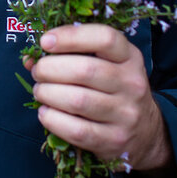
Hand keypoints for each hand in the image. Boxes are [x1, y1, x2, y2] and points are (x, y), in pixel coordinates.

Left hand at [26, 24, 171, 172]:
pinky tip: (46, 113)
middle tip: (38, 72)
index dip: (70, 36)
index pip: (105, 38)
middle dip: (50, 69)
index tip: (45, 41)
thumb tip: (30, 59)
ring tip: (41, 92)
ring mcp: (125, 115)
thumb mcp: (105, 64)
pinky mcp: (114, 141)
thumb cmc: (114, 89)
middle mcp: (132, 84)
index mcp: (130, 58)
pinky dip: (53, 120)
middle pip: (84, 70)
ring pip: (77, 100)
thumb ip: (71, 54)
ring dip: (48, 94)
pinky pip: (76, 130)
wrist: (146, 133)